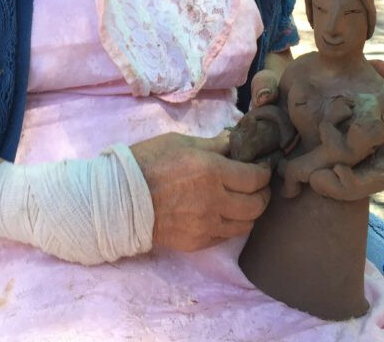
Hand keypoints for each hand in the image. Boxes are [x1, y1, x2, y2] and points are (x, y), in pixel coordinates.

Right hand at [130, 131, 270, 251]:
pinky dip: (230, 225)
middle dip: (263, 193)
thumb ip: (213, 144)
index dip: (264, 171)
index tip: (262, 166)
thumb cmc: (147, 162)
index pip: (256, 177)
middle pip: (257, 204)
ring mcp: (207, 225)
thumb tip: (235, 140)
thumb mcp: (181, 142)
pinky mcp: (197, 242)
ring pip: (246, 224)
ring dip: (249, 212)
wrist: (119, 199)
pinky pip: (225, 236)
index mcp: (212, 171)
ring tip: (241, 200)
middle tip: (257, 185)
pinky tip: (221, 213)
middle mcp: (215, 200)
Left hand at [250, 60, 383, 173]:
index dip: (375, 67)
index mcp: (338, 79)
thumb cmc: (277, 95)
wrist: (274, 125)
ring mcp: (355, 129)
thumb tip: (263, 97)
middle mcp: (354, 104)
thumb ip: (265, 85)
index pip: (362, 68)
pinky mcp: (350, 150)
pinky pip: (373, 158)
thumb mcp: (269, 84)